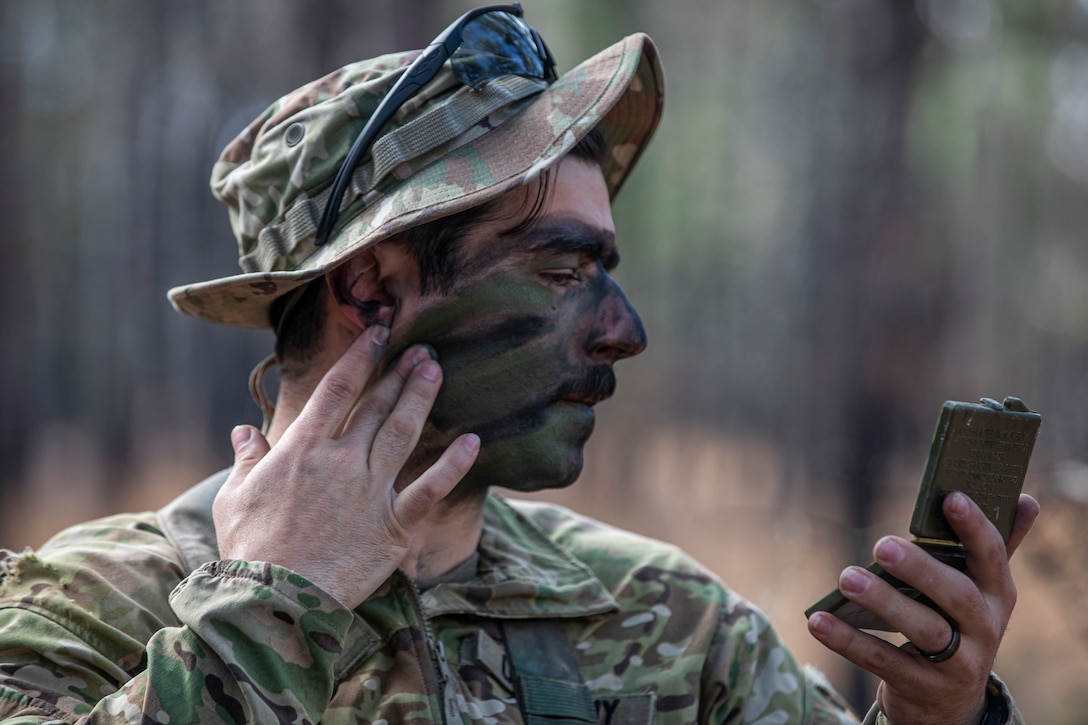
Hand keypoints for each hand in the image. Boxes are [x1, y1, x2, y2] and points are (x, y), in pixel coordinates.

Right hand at [212, 325, 479, 608]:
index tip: (378, 333)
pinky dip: (453, 465)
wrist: (277, 600)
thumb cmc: (252, 550)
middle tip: (421, 348)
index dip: (361, 355)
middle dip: (398, 372)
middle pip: (376, 404)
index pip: (336, 387)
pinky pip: (430, 489)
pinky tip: (472, 442)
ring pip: (403, 432)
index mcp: (301, 448)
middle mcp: (341, 461)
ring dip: (421, 398)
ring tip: (436, 370)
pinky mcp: (393, 524)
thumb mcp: (235, 498)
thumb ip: (246, 461)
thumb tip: (243, 433)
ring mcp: (370, 490)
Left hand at [808, 492, 1039, 724]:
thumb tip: (1025, 498)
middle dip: (921, 569)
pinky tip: (818, 620)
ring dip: (883, 602)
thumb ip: (992, 548)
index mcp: (997, 596)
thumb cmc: (958, 626)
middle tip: (882, 544)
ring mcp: (957, 664)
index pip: (993, 558)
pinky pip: (883, 661)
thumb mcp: (979, 592)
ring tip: (846, 577)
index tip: (952, 498)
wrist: (950, 705)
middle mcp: (984, 629)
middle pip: (957, 596)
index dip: (975, 528)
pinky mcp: (921, 687)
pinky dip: (849, 641)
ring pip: (924, 631)